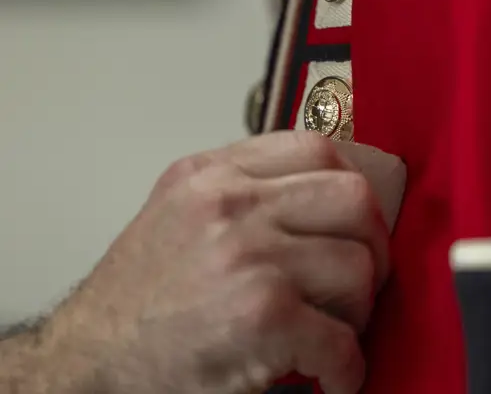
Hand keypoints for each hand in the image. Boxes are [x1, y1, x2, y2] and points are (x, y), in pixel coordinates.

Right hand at [45, 131, 388, 393]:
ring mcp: (248, 257)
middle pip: (353, 200)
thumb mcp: (180, 216)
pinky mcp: (261, 316)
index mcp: (213, 175)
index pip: (317, 148)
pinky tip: (329, 375)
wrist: (88, 364)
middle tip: (360, 280)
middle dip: (372, 246)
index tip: (354, 223)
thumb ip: (244, 194)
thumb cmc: (136, 302)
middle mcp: (230, 206)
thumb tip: (320, 198)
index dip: (352, 186)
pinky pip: (344, 339)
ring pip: (358, 268)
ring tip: (332, 331)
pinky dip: (347, 367)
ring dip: (358, 312)